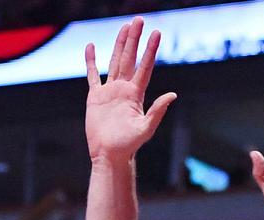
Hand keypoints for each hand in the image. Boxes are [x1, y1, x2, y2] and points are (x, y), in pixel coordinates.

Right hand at [85, 17, 176, 163]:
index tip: (156, 33)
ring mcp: (110, 92)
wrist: (109, 155)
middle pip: (130, 58)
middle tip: (138, 20)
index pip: (144, 66)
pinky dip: (91, 62)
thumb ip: (157, 111)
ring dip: (119, 44)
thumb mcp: (145, 128)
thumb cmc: (128, 146)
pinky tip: (91, 47)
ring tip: (124, 27)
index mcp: (136, 94)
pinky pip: (93, 76)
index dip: (150, 50)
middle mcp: (124, 89)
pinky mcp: (95, 97)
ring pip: (115, 62)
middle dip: (134, 39)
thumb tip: (172, 95)